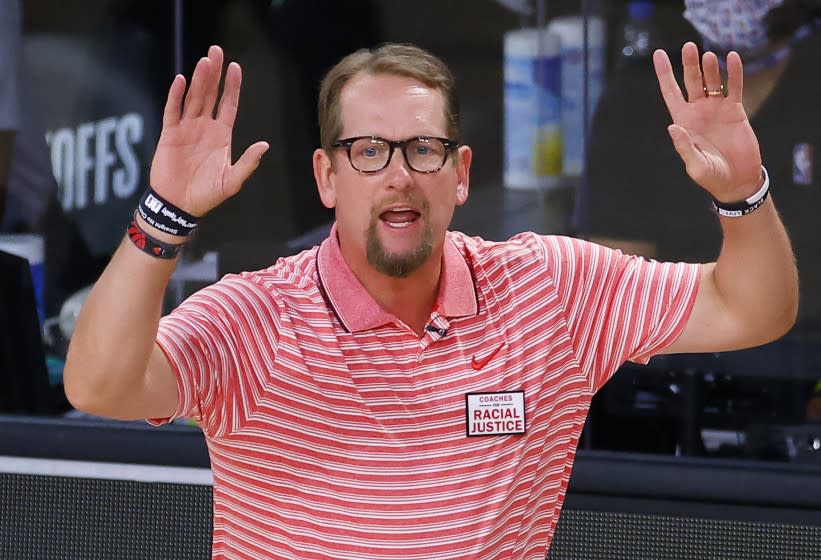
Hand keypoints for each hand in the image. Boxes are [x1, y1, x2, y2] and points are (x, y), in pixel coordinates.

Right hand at [149, 45, 268, 216]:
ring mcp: (187, 129)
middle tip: (216, 51)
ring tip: (204, 61)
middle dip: (214, 74)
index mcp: (221, 135)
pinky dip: (176, 96)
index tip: (236, 67)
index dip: (232, 86)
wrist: (180, 205)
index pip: (228, 104)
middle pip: (210, 95)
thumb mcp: (232, 180)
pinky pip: (173, 111)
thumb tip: (265, 145)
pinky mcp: (170, 134)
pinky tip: (181, 80)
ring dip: (199, 80)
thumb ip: (248, 162)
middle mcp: (205, 127)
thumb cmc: (207, 194)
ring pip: (194, 98)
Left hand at [654, 42, 762, 201]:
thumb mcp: (695, 165)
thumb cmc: (712, 177)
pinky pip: (734, 87)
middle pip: (691, 82)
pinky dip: (734, 72)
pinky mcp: (735, 110)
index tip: (658, 54)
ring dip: (710, 68)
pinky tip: (732, 57)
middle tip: (688, 47)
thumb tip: (673, 126)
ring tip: (708, 56)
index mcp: (683, 121)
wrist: (737, 180)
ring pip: (712, 81)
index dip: (664, 74)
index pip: (670, 92)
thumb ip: (684, 147)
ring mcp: (716, 109)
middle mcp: (698, 111)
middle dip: (689, 65)